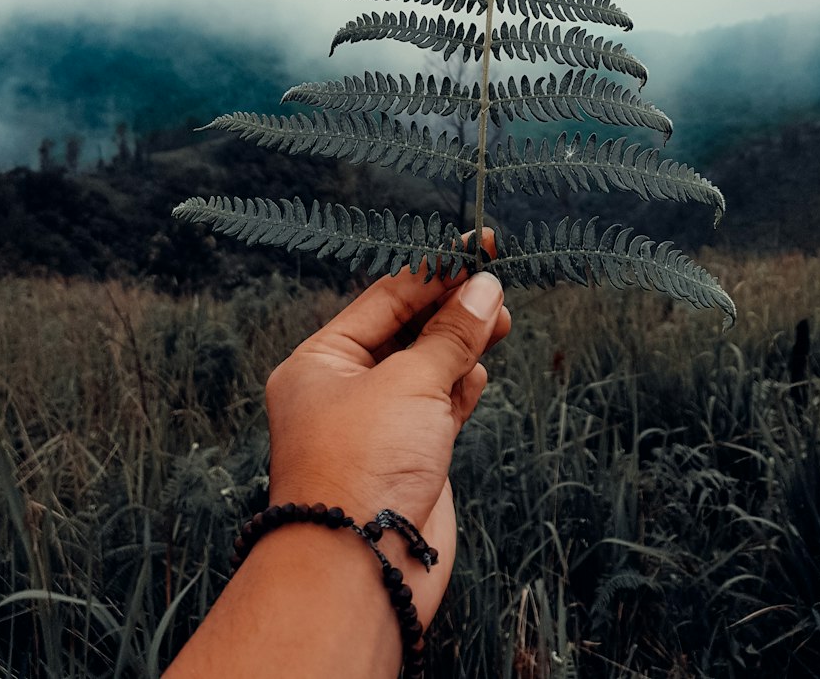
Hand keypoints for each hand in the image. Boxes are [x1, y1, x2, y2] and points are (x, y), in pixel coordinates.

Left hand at [264, 231, 510, 625]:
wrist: (360, 570)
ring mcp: (377, 426)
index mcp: (320, 363)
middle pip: (405, 331)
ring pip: (426, 369)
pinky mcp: (408, 459)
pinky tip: (479, 370)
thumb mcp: (410, 383)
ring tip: (498, 320)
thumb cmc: (363, 468)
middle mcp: (344, 391)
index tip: (476, 248)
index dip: (433, 271)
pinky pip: (438, 408)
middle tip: (495, 284)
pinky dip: (461, 387)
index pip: (383, 299)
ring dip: (461, 344)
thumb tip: (484, 287)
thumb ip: (451, 334)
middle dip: (451, 308)